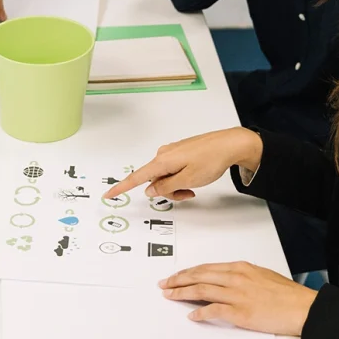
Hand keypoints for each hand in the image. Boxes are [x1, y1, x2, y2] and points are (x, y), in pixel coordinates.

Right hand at [103, 128, 262, 202]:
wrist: (230, 144)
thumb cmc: (211, 159)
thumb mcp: (187, 180)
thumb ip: (166, 187)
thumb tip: (150, 190)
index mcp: (162, 161)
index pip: (137, 177)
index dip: (122, 187)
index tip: (108, 195)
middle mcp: (164, 154)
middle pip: (155, 180)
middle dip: (167, 191)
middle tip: (188, 193)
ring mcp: (173, 152)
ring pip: (166, 177)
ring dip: (177, 186)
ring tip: (194, 186)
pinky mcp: (181, 152)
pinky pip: (174, 170)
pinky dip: (182, 178)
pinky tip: (195, 177)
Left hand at [160, 262, 317, 335]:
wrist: (302, 307)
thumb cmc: (286, 294)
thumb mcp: (262, 276)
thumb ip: (242, 276)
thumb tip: (227, 281)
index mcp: (241, 268)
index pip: (207, 267)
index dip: (188, 272)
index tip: (177, 275)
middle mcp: (236, 277)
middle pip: (200, 275)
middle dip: (179, 279)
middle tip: (165, 284)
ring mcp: (237, 294)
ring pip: (202, 289)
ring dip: (183, 293)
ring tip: (170, 295)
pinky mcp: (241, 312)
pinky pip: (214, 310)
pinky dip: (200, 312)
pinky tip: (192, 314)